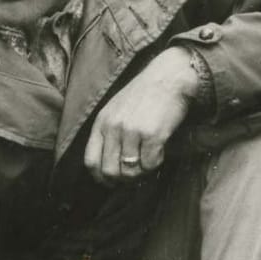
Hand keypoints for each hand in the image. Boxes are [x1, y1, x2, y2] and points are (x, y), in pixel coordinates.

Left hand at [83, 48, 199, 182]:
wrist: (169, 77)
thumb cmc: (144, 95)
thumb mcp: (116, 109)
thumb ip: (108, 133)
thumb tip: (108, 167)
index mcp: (101, 122)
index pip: (91, 161)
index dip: (101, 177)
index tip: (111, 182)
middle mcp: (113, 127)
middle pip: (110, 171)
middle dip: (123, 179)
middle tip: (135, 173)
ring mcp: (132, 131)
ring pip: (130, 171)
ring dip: (141, 171)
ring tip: (149, 158)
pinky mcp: (152, 135)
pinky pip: (149, 164)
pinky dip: (155, 163)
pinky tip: (159, 150)